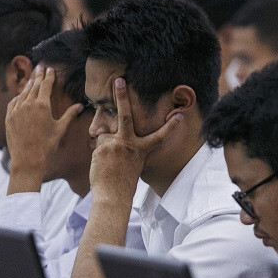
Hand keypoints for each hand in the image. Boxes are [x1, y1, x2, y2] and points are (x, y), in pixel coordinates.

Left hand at [6, 65, 82, 192]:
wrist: (27, 158)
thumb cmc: (47, 145)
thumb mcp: (60, 129)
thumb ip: (69, 115)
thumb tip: (80, 106)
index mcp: (43, 105)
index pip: (46, 85)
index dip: (49, 76)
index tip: (50, 69)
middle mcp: (28, 104)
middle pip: (34, 85)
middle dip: (38, 75)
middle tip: (40, 67)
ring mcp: (17, 109)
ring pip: (23, 92)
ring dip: (29, 84)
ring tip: (33, 79)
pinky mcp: (9, 116)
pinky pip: (14, 102)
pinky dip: (18, 97)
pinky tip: (21, 95)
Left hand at [90, 77, 181, 200]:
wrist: (113, 196)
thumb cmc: (122, 183)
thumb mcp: (131, 163)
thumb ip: (126, 147)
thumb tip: (111, 133)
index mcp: (141, 150)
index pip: (158, 136)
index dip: (170, 126)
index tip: (180, 116)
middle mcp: (129, 144)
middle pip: (125, 116)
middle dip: (121, 97)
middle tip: (119, 80)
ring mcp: (115, 144)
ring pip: (104, 135)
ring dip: (103, 145)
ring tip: (108, 162)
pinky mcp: (102, 148)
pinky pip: (97, 144)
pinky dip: (97, 152)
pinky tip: (102, 165)